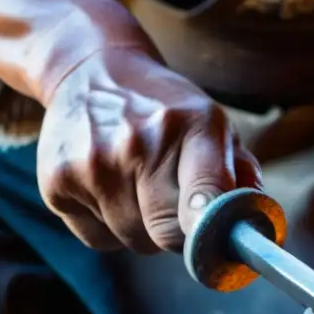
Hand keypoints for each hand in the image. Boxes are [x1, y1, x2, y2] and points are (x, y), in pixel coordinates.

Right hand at [36, 46, 261, 252]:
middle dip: (180, 234)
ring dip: (144, 230)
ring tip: (139, 188)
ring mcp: (93, 165)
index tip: (218, 244)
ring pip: (134, 242)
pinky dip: (110, 228)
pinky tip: (110, 190)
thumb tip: (256, 225)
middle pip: (169, 235)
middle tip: (177, 209)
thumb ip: (241, 173)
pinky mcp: (57, 184)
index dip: (214, 228)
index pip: (207, 193)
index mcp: (191, 125)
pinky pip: (99, 240)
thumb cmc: (164, 109)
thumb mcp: (211, 123)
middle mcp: (138, 143)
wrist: (90, 69)